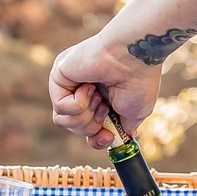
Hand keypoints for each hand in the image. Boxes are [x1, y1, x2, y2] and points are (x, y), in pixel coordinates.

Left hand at [49, 33, 161, 148]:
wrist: (134, 57)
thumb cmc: (138, 80)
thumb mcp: (134, 113)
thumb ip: (122, 128)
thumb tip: (115, 139)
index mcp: (98, 96)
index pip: (85, 127)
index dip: (96, 138)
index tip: (108, 137)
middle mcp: (80, 89)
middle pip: (73, 127)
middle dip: (92, 125)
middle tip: (106, 108)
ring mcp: (68, 82)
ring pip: (63, 121)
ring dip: (85, 115)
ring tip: (99, 97)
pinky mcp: (58, 75)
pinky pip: (61, 107)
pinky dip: (80, 102)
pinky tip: (90, 86)